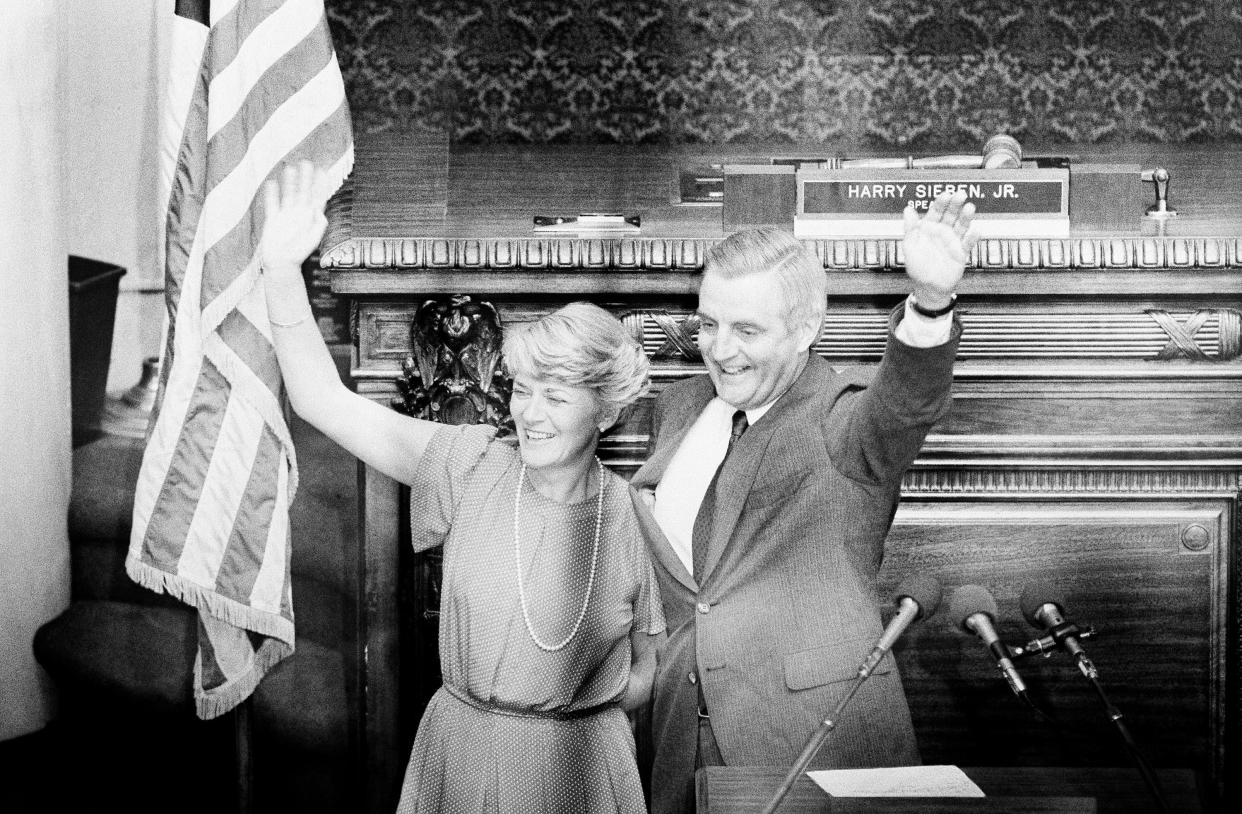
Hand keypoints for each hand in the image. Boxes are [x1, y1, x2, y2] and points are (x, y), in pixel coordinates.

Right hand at [259, 159, 331, 275]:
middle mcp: (299, 214)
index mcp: (311, 218)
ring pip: (288, 194)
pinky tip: (272, 183)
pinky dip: (272, 194)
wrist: (282, 264)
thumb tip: (319, 210)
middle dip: (305, 178)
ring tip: (290, 168)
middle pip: (303, 192)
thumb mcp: (314, 239)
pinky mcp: (273, 220)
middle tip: (306, 163)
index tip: (323, 171)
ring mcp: (285, 216)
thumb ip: (319, 224)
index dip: (321, 185)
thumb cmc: (299, 253)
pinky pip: (272, 204)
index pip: (317, 197)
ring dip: (289, 182)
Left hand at [901, 189, 977, 308]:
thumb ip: (910, 228)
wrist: (928, 287)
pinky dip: (973, 237)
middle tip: (961, 195)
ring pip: (961, 225)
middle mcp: (942, 232)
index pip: (936, 211)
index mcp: (928, 228)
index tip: (946, 195)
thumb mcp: (909, 246)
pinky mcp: (961, 253)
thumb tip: (907, 209)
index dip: (941, 202)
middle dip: (955, 204)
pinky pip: (968, 243)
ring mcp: (952, 241)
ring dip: (966, 217)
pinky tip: (976, 230)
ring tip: (970, 208)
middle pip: (951, 214)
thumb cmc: (917, 267)